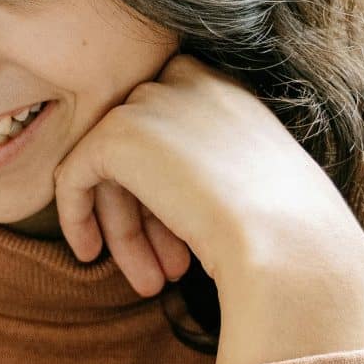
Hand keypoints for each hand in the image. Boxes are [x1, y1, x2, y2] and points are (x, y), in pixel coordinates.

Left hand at [52, 53, 363, 363]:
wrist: (288, 245)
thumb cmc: (290, 232)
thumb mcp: (256, 184)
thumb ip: (208, 169)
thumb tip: (170, 190)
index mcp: (231, 90)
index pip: (175, 129)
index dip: (169, 191)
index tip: (179, 240)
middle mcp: (192, 82)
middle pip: (141, 147)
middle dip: (147, 215)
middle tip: (163, 272)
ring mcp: (154, 101)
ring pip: (110, 164)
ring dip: (123, 227)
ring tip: (145, 282)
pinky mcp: (118, 133)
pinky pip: (73, 171)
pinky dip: (76, 213)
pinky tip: (89, 253)